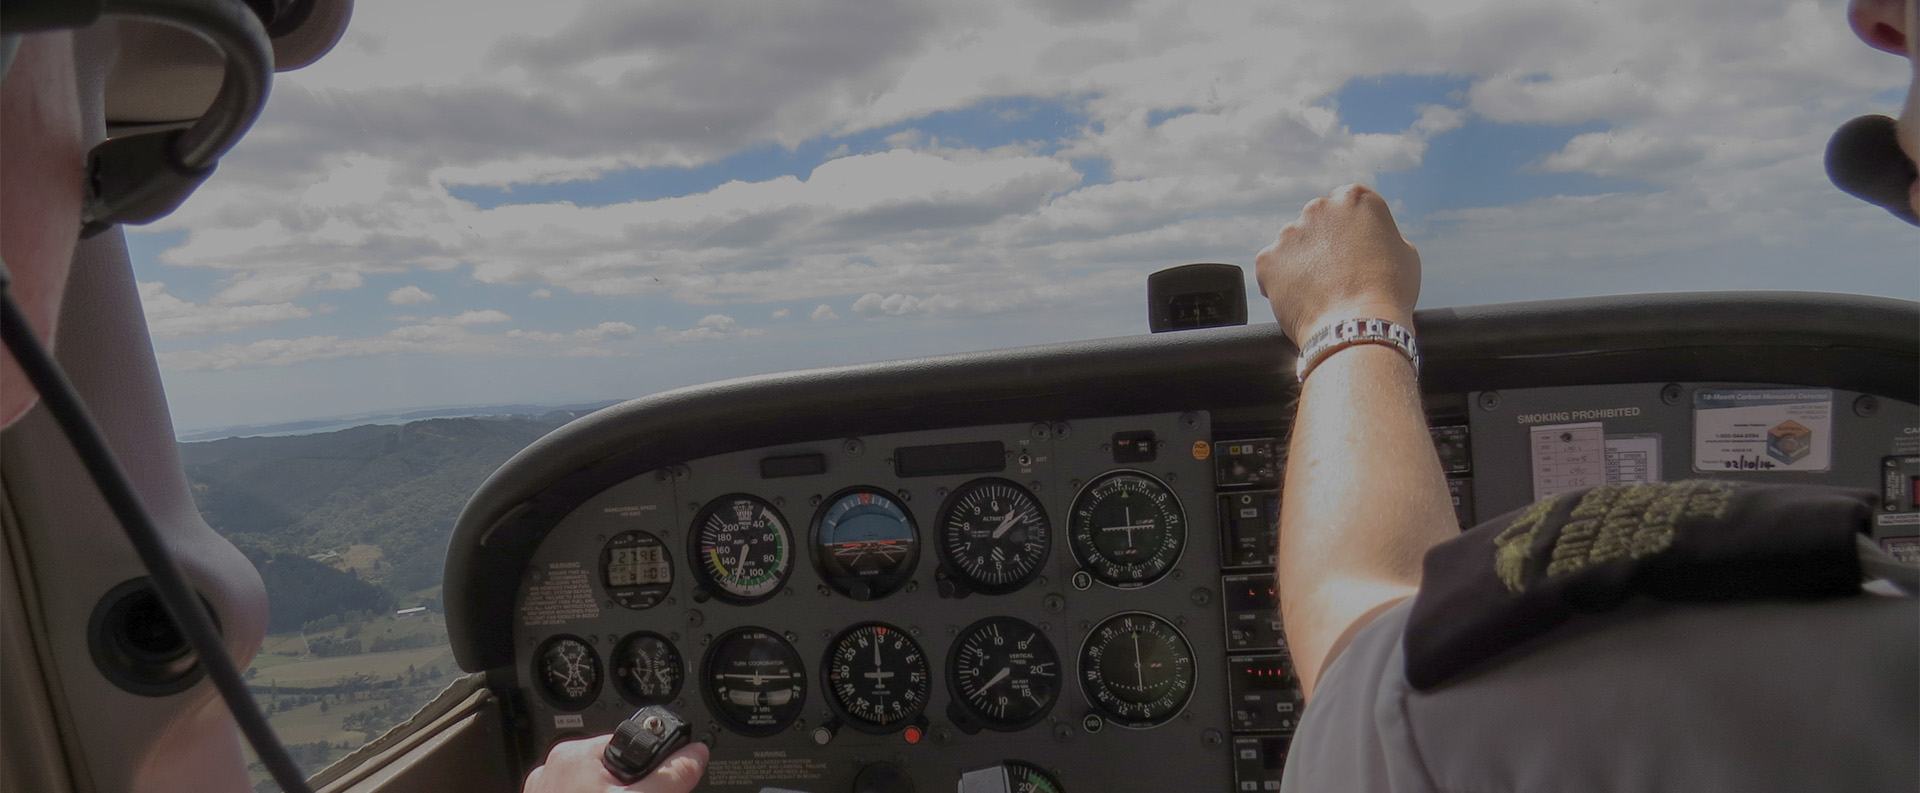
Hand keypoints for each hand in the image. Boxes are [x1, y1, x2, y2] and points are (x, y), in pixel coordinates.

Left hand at [523, 734, 707, 792]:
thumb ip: (670, 777)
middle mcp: (554, 769)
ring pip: (593, 789)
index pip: (627, 746)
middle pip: (611, 770)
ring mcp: (545, 792)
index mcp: (576, 756)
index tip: (654, 788)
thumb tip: (695, 754)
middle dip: (629, 789)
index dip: (647, 769)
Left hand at [1255, 184, 1420, 342]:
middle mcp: (1319, 207)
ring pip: (1292, 245)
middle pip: (1317, 222)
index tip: (1352, 251)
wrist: (1359, 327)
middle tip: (1336, 274)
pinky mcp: (1268, 259)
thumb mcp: (1403, 252)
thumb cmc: (1389, 293)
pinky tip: (1300, 299)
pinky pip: (1272, 267)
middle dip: (1323, 243)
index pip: (1345, 206)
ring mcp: (1290, 232)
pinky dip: (1280, 282)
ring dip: (1301, 262)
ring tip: (1319, 291)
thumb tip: (1369, 237)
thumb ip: (1380, 234)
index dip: (1349, 231)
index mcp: (1354, 198)